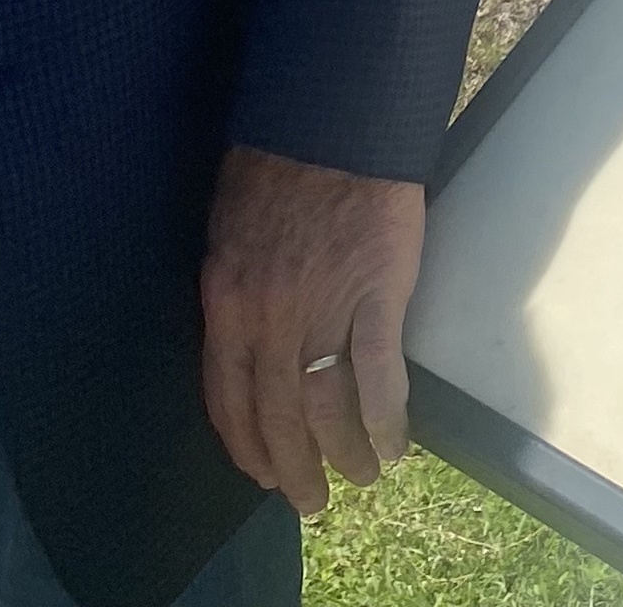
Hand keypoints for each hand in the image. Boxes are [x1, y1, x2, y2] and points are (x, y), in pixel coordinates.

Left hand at [199, 145, 421, 515]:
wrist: (330, 121)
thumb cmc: (276, 165)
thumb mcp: (228, 232)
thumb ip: (234, 292)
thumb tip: (245, 341)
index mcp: (226, 305)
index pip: (228, 399)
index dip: (246, 445)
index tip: (261, 473)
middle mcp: (267, 321)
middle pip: (278, 417)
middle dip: (294, 469)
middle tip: (310, 501)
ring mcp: (323, 310)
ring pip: (328, 408)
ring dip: (345, 455)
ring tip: (361, 478)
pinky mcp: (376, 295)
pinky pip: (378, 376)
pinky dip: (387, 419)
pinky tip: (396, 445)